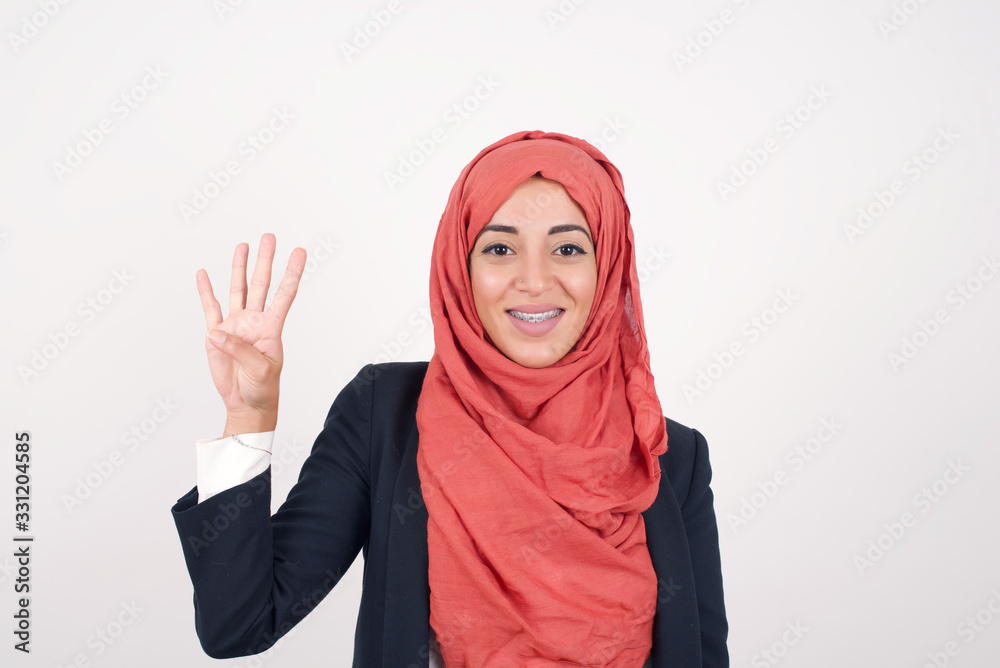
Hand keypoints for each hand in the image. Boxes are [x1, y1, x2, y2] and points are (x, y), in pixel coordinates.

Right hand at [196, 233, 306, 433]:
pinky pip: (210, 308)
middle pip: (260, 284)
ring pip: (238, 289)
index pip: (285, 294)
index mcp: (271, 327)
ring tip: (242, 246)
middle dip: (265, 260)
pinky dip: (206, 291)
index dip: (292, 273)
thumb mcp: (260, 370)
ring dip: (239, 268)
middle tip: (269, 237)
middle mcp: (254, 321)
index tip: (300, 252)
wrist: (246, 403)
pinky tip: (203, 274)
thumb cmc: (261, 388)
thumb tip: (218, 333)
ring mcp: (235, 325)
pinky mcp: (217, 335)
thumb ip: (241, 350)